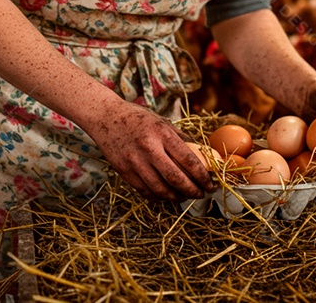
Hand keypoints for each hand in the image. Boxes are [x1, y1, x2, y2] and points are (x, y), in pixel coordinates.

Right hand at [84, 99, 214, 200]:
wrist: (105, 117)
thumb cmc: (137, 118)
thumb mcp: (162, 122)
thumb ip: (180, 139)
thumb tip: (202, 157)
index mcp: (162, 134)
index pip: (188, 161)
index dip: (203, 176)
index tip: (210, 184)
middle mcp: (148, 149)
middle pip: (176, 179)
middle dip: (193, 191)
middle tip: (201, 194)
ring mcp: (134, 162)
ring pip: (161, 190)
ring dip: (177, 197)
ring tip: (185, 196)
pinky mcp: (124, 172)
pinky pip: (145, 191)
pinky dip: (159, 197)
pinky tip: (168, 195)